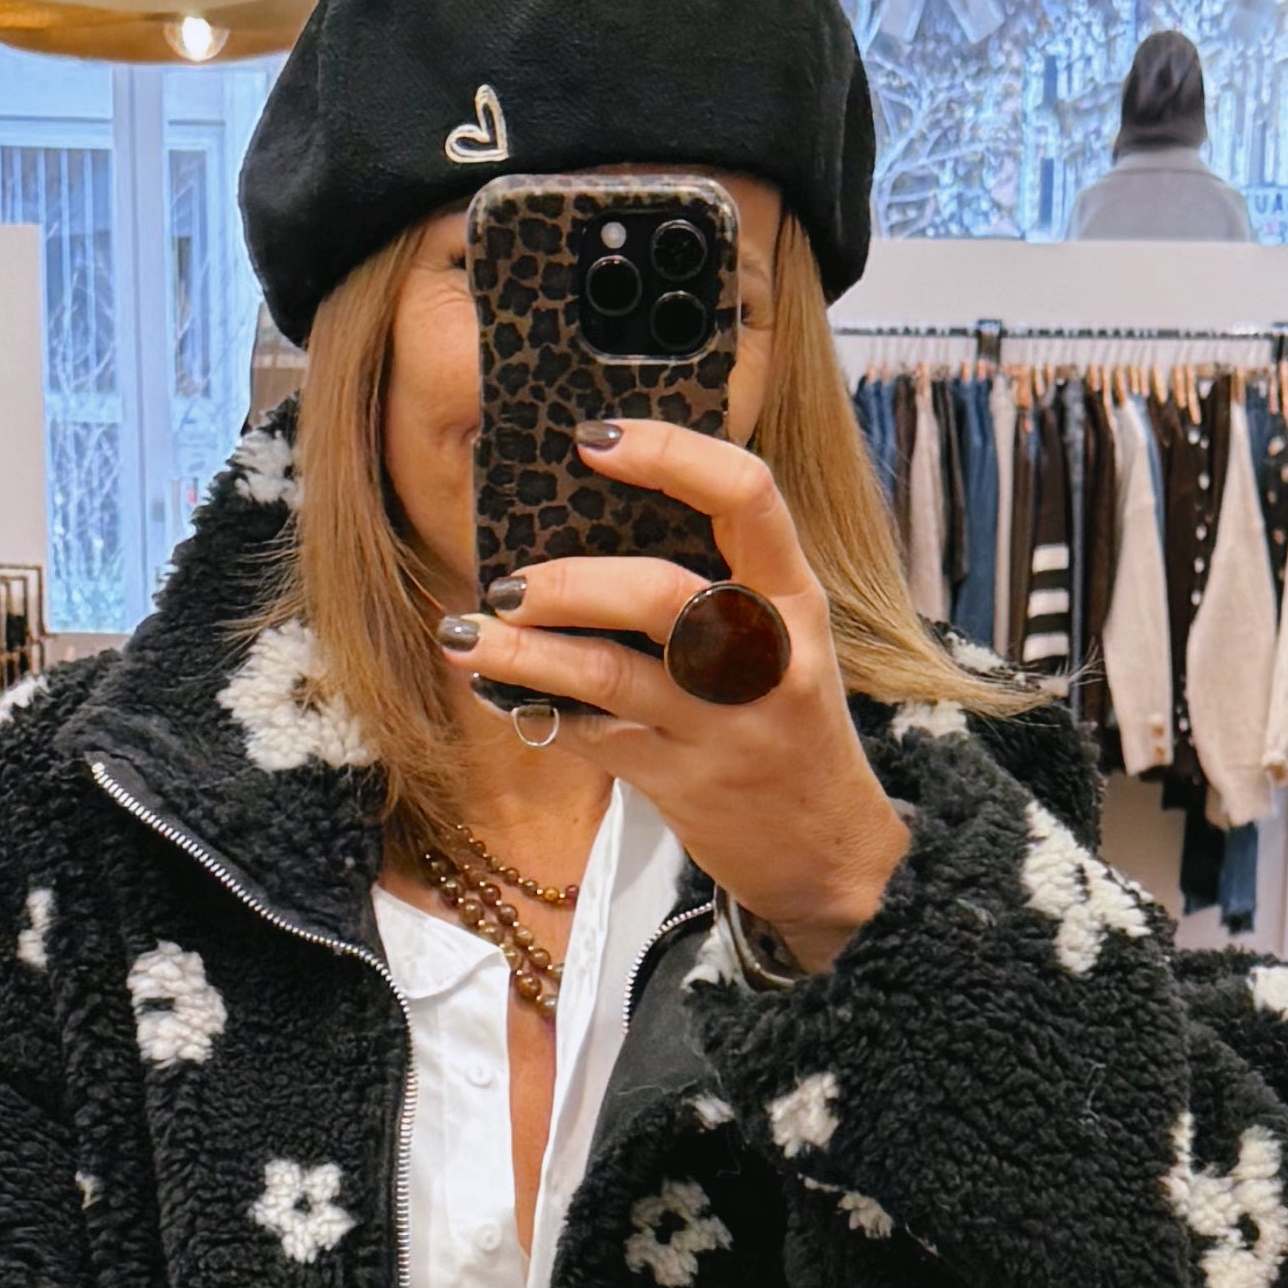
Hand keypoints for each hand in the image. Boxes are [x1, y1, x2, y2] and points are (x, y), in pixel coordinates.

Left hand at [436, 418, 910, 959]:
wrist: (824, 848)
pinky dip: (536, 712)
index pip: (747, 495)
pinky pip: (593, 738)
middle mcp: (767, 655)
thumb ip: (717, 580)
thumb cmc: (785, 719)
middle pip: (663, 595)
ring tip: (463, 635)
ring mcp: (723, 725)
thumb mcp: (781, 636)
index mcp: (795, 596)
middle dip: (571, 584)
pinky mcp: (682, 782)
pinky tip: (496, 692)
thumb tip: (591, 521)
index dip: (669, 453)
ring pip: (609, 675)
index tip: (593, 438)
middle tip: (508, 582)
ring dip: (524, 653)